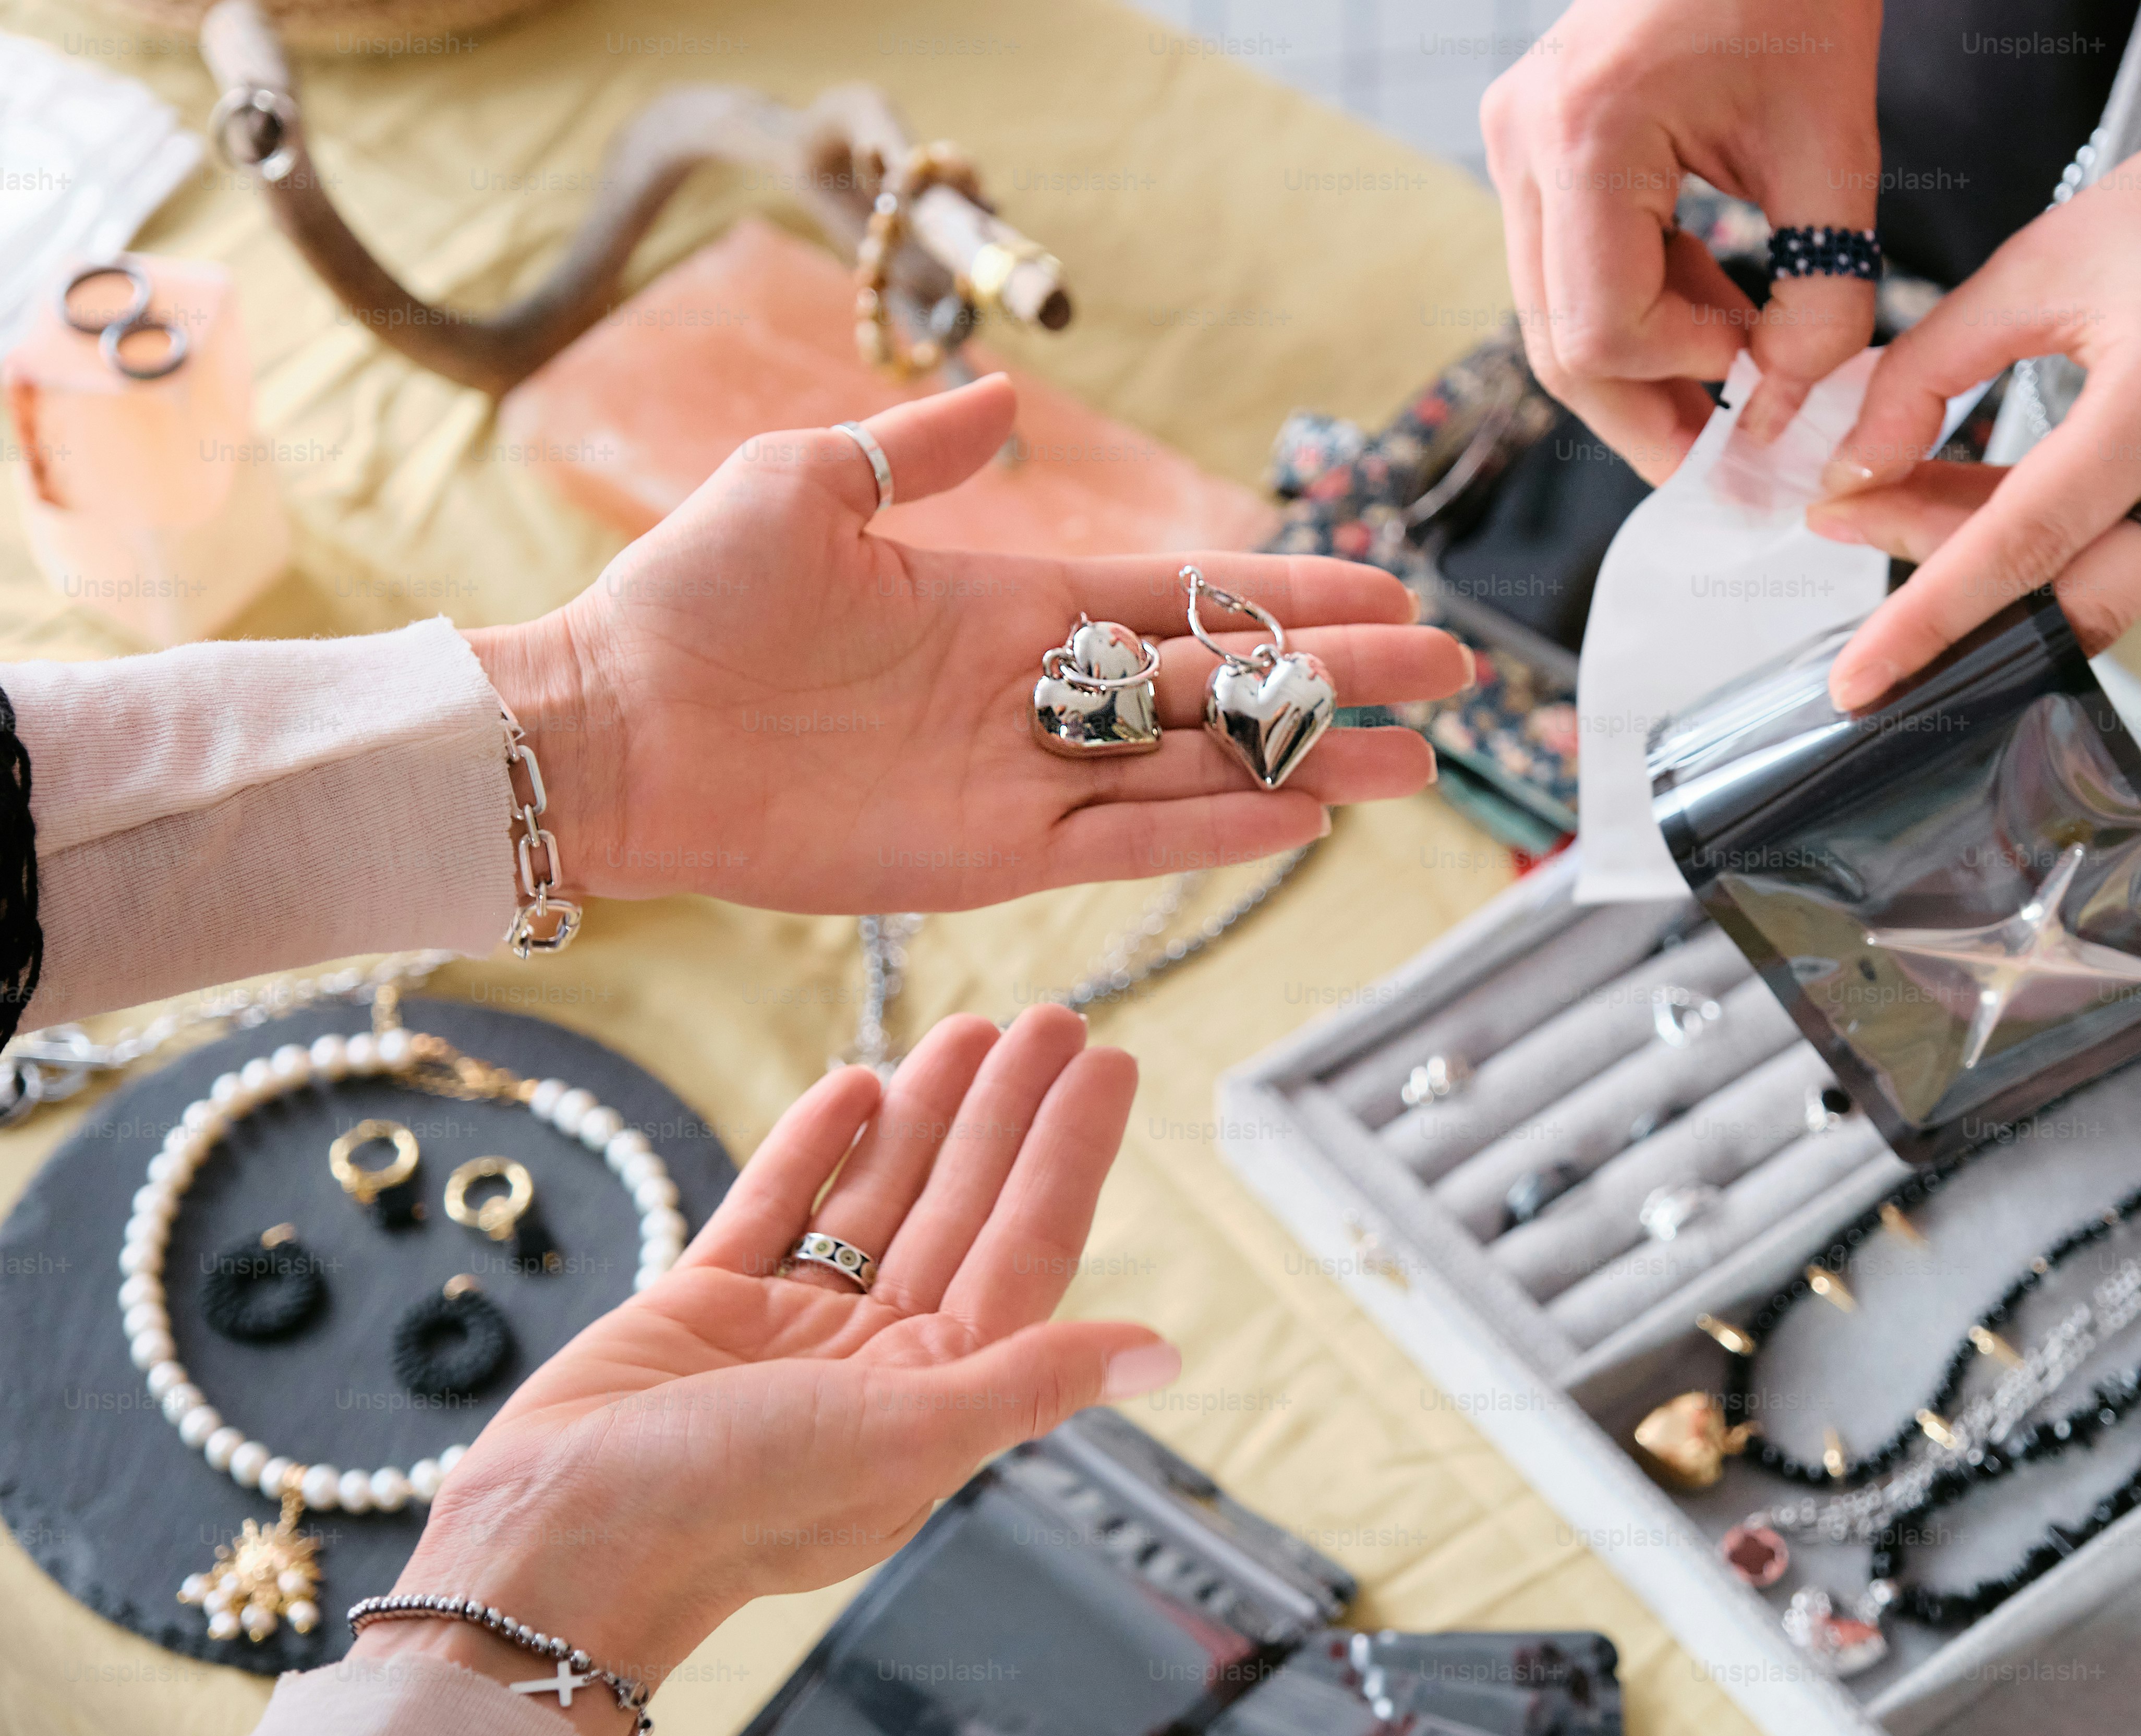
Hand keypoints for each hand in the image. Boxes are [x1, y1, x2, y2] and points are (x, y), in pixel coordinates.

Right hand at [351, 1007, 1172, 1735]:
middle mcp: (873, 1362)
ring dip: (925, 1117)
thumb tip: (1165, 1356)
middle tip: (1052, 1019)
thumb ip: (1033, 1383)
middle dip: (1006, 1115)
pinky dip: (815, 1147)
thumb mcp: (908, 1437)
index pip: (1027, 1249)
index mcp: (935, 1396)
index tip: (1109, 1066)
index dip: (1069, 1156)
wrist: (556, 1547)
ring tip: (971, 1028)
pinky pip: (775, 1210)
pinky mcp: (701, 1310)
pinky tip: (858, 1084)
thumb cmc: (735, 1508)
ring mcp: (787, 1335)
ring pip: (875, 1199)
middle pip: (961, 1210)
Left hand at [463, 375, 1469, 913]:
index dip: (1289, 597)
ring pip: (1198, 769)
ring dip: (1308, 761)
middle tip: (1453, 676)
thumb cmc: (689, 598)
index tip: (1387, 592)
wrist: (608, 726)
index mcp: (1010, 603)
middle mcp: (1036, 696)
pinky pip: (1125, 841)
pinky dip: (1212, 829)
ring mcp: (1021, 780)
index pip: (1187, 598)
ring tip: (1416, 759)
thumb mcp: (807, 481)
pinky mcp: (987, 855)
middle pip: (1224, 685)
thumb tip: (1004, 396)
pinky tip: (1299, 813)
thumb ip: (916, 448)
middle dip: (1340, 679)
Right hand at [1480, 0, 1881, 479]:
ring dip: (1646, 364)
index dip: (1686, 374)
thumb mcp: (1834, 150)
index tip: (1764, 372)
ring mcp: (1514, 144)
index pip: (1602, 331)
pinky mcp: (1534, 146)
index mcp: (1585, 137)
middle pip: (1558, 344)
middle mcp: (1523, 144)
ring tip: (1737, 373)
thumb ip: (1822, 294)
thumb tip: (1791, 407)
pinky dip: (1640, 306)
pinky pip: (1569, 267)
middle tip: (1727, 463)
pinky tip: (1713, 304)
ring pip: (1555, 317)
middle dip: (1645, 415)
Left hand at [1806, 79, 2140, 707]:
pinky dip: (2038, 538)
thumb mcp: (2040, 260)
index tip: (1858, 680)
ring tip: (1889, 490)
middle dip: (1941, 592)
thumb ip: (1929, 371)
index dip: (1930, 620)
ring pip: (2084, 585)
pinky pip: (2120, 553)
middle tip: (1843, 523)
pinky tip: (1969, 492)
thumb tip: (1852, 467)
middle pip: (2059, 598)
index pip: (2027, 544)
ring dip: (1980, 556)